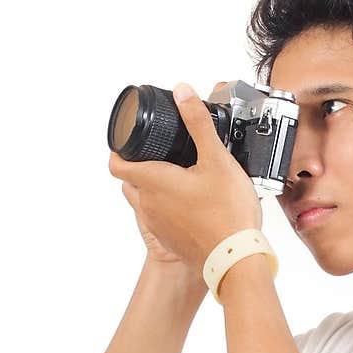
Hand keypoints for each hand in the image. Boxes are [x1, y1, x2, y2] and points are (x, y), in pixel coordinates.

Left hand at [109, 80, 262, 279]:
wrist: (236, 259)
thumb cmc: (227, 214)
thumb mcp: (216, 159)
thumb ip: (197, 123)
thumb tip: (182, 93)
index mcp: (153, 181)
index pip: (116, 163)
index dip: (119, 149)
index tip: (131, 141)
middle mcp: (149, 205)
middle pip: (129, 181)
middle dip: (139, 166)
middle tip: (161, 156)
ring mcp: (157, 226)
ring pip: (143, 201)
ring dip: (152, 188)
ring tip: (177, 178)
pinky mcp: (170, 241)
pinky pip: (159, 220)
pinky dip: (166, 209)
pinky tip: (190, 204)